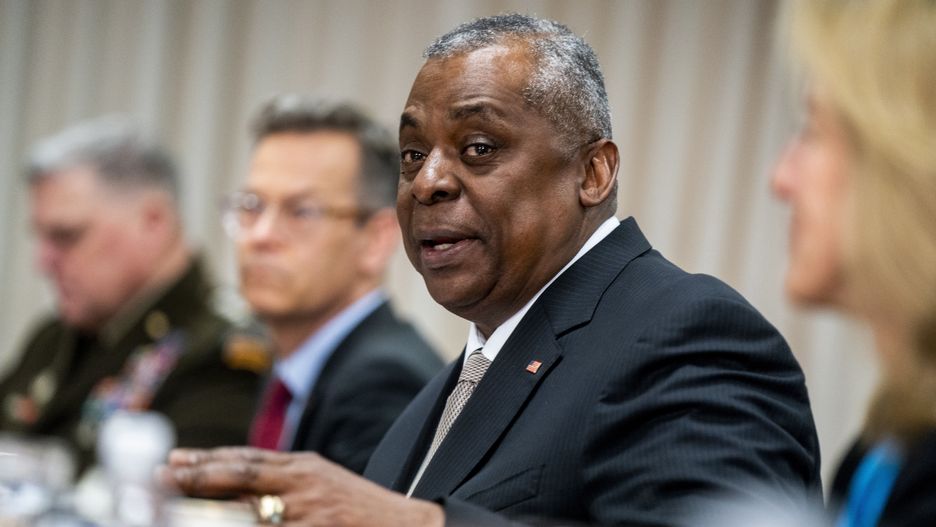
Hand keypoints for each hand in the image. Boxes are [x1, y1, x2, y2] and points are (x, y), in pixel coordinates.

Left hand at [161, 447, 443, 526]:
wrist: (407, 526)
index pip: (244, 459)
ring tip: (173, 508)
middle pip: (239, 476)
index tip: (172, 461)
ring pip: (247, 508)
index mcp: (303, 466)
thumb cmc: (361, 509)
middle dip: (197, 476)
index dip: (206, 460)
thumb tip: (243, 484)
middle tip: (160, 477)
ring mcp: (308, 510)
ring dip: (210, 509)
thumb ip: (287, 481)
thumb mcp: (324, 482)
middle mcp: (302, 482)